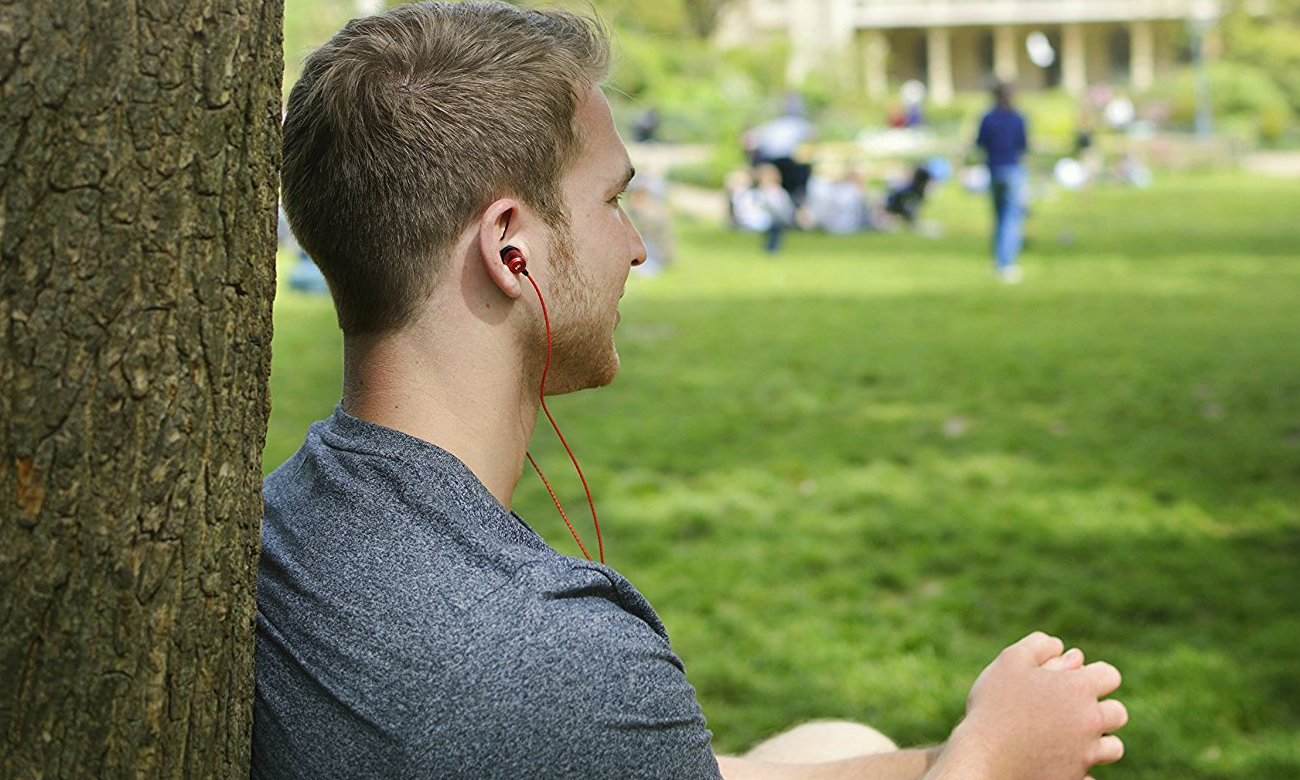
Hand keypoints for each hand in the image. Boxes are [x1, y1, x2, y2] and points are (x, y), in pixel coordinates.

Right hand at [938, 632, 1127, 779]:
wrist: (983, 757)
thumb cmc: (994, 705)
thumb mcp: (1009, 662)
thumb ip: (1038, 646)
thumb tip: (1061, 648)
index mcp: (1079, 689)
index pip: (1110, 676)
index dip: (1092, 675)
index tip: (1072, 680)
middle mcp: (1090, 722)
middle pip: (1118, 713)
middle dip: (1100, 709)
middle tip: (1071, 711)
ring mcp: (1086, 754)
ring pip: (1114, 748)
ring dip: (1099, 741)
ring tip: (1072, 738)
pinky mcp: (1075, 778)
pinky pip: (1093, 776)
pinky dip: (1083, 771)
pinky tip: (1060, 762)